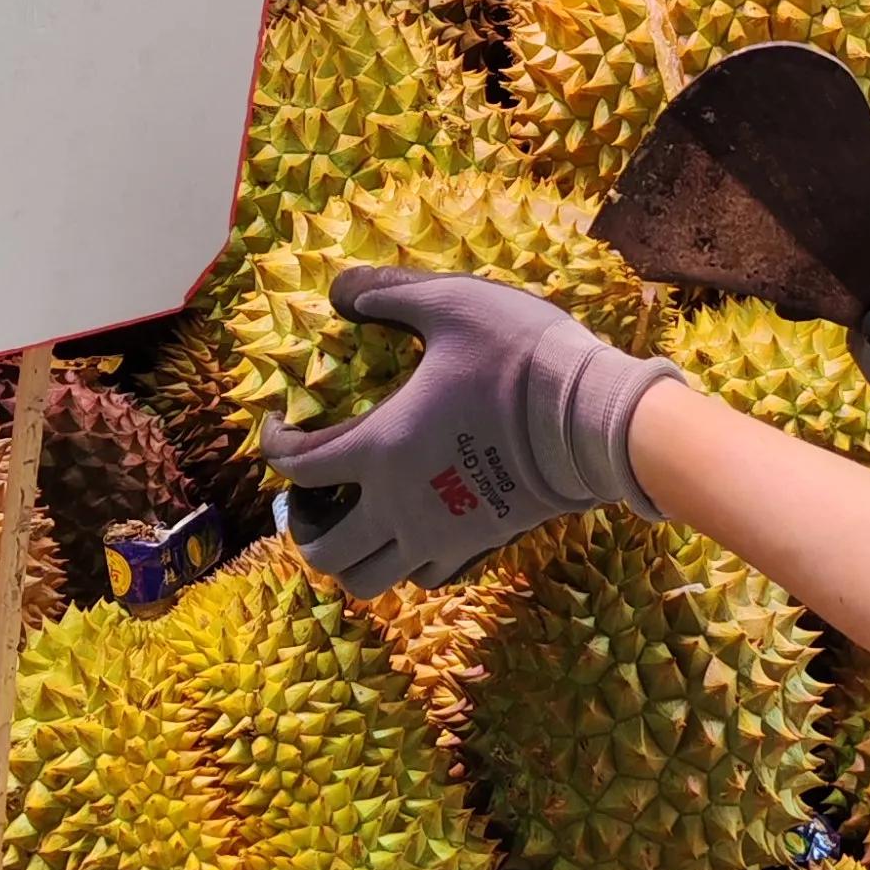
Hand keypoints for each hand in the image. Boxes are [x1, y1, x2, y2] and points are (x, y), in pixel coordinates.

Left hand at [261, 268, 684, 596]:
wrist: (596, 418)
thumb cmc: (519, 356)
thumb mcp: (449, 302)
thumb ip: (387, 294)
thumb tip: (339, 291)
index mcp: (379, 449)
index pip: (297, 468)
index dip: (273, 448)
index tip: (276, 429)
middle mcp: (399, 505)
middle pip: (325, 551)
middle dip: (304, 526)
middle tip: (312, 496)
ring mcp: (440, 535)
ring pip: (370, 578)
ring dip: (349, 556)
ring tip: (355, 521)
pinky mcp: (480, 547)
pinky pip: (424, 576)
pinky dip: (403, 561)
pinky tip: (411, 527)